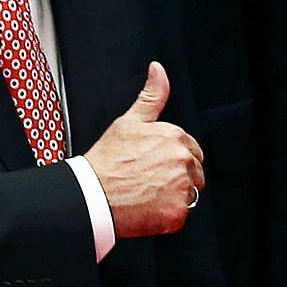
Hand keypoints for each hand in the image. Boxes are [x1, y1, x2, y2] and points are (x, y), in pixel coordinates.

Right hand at [85, 61, 204, 237]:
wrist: (91, 195)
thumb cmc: (106, 160)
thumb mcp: (129, 121)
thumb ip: (152, 96)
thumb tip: (158, 69)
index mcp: (175, 136)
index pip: (191, 151)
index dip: (173, 160)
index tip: (155, 166)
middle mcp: (182, 160)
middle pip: (195, 173)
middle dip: (177, 178)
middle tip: (149, 182)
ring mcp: (181, 187)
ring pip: (188, 195)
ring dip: (172, 198)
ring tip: (146, 194)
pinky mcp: (177, 212)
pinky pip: (180, 216)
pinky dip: (166, 216)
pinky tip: (147, 208)